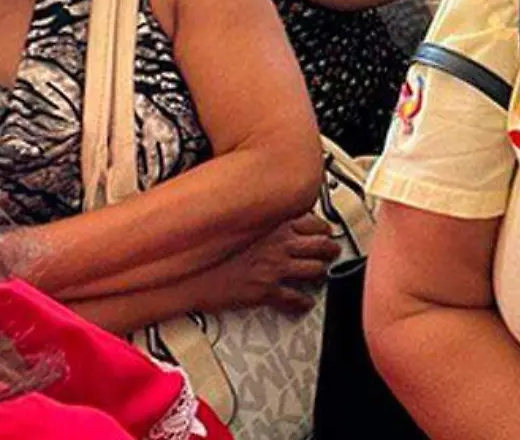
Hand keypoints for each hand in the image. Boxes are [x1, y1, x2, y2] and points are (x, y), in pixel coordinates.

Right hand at [197, 214, 339, 314]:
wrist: (187, 273)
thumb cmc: (205, 248)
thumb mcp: (236, 223)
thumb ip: (258, 219)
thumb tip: (265, 215)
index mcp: (272, 225)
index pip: (312, 222)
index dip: (323, 228)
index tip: (325, 230)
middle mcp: (279, 245)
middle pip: (321, 246)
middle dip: (330, 250)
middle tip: (332, 252)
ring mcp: (274, 268)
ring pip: (315, 270)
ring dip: (321, 274)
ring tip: (321, 276)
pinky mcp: (266, 292)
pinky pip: (294, 299)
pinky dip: (303, 303)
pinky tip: (304, 304)